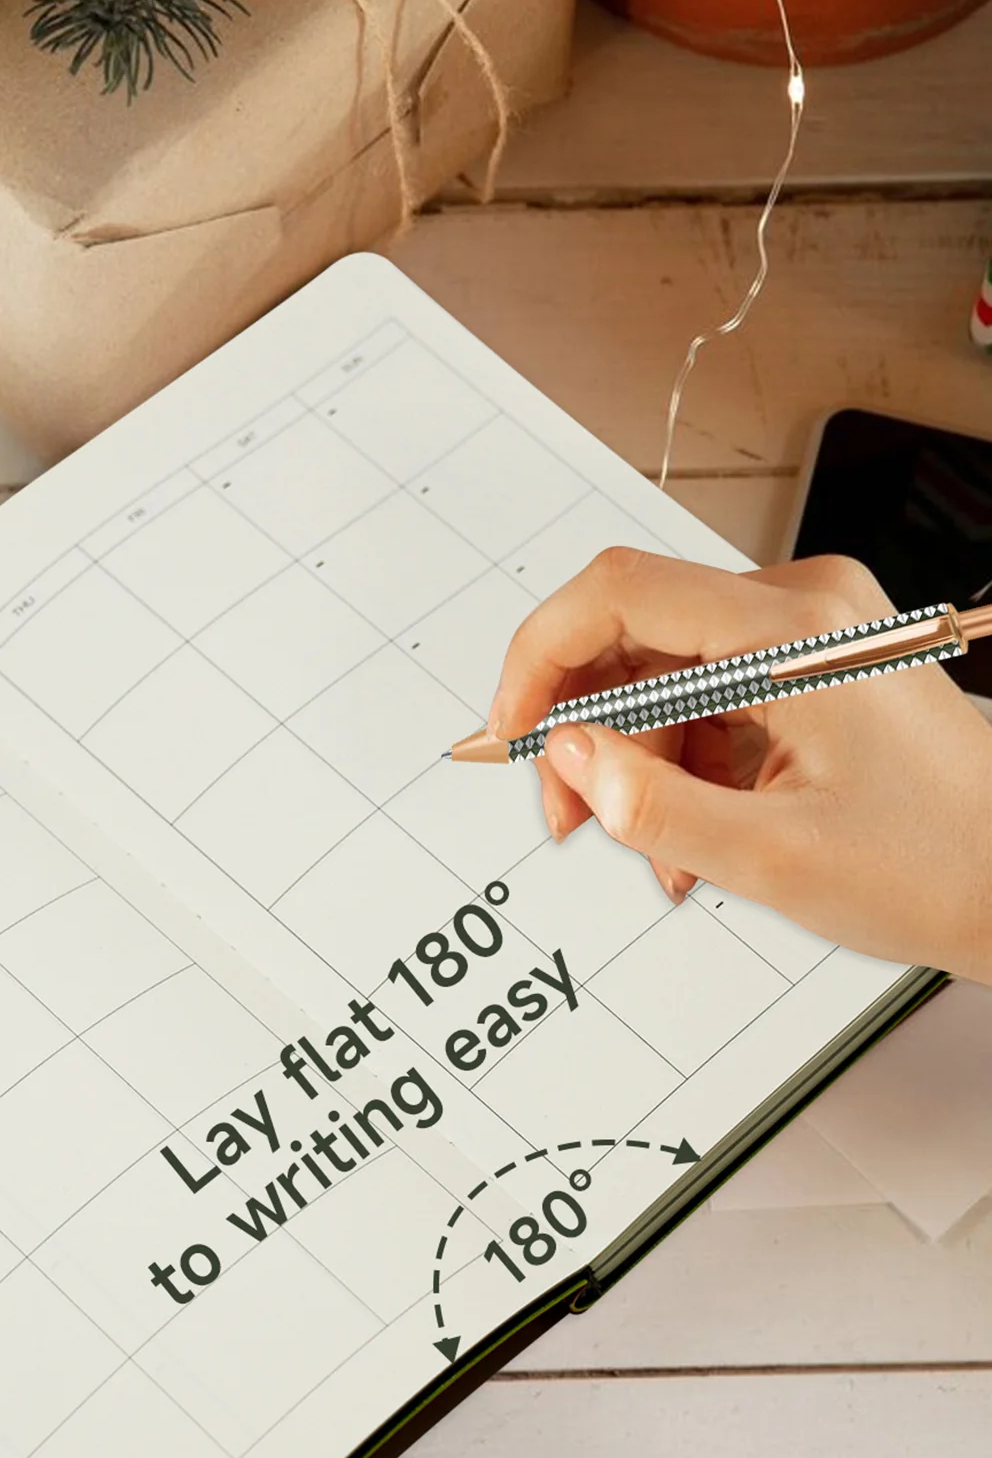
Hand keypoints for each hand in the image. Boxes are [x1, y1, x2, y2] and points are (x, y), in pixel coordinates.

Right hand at [490, 550, 991, 978]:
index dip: (541, 655)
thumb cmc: (944, 867)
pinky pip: (705, 691)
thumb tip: (568, 757)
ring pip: (663, 671)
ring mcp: (809, 631)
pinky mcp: (809, 661)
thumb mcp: (776, 859)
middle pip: (635, 632)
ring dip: (635, 758)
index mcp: (796, 634)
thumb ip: (652, 807)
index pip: (620, 591)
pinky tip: (688, 826)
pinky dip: (680, 757)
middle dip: (585, 726)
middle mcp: (803, 609)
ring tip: (648, 845)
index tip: (512, 727)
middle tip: (568, 807)